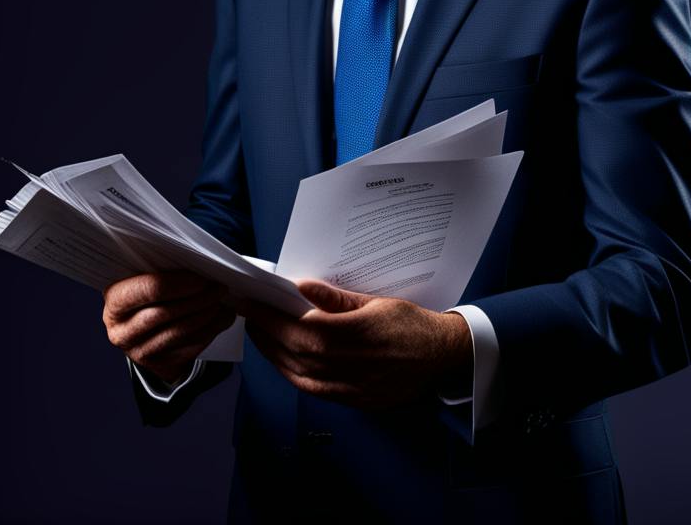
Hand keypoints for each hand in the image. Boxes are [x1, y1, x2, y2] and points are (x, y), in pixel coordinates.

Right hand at [102, 270, 234, 385]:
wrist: (146, 329)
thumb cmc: (151, 293)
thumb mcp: (146, 277)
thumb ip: (165, 269)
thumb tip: (201, 262)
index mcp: (116, 300)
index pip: (150, 289)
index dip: (181, 283)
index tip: (203, 278)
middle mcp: (121, 330)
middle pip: (166, 312)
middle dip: (199, 299)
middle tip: (220, 288)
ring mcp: (138, 351)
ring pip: (180, 332)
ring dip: (208, 315)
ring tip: (223, 302)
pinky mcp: (158, 365)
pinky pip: (189, 347)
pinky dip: (211, 331)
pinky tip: (222, 318)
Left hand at [236, 279, 471, 409]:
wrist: (442, 356)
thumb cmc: (410, 323)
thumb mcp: (376, 301)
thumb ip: (337, 298)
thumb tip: (303, 288)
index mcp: (358, 335)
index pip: (302, 327)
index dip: (271, 317)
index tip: (251, 302)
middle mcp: (352, 365)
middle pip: (296, 352)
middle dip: (266, 333)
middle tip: (249, 314)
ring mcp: (352, 388)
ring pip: (300, 375)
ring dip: (273, 355)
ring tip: (259, 335)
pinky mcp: (354, 401)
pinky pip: (313, 391)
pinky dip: (291, 375)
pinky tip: (283, 360)